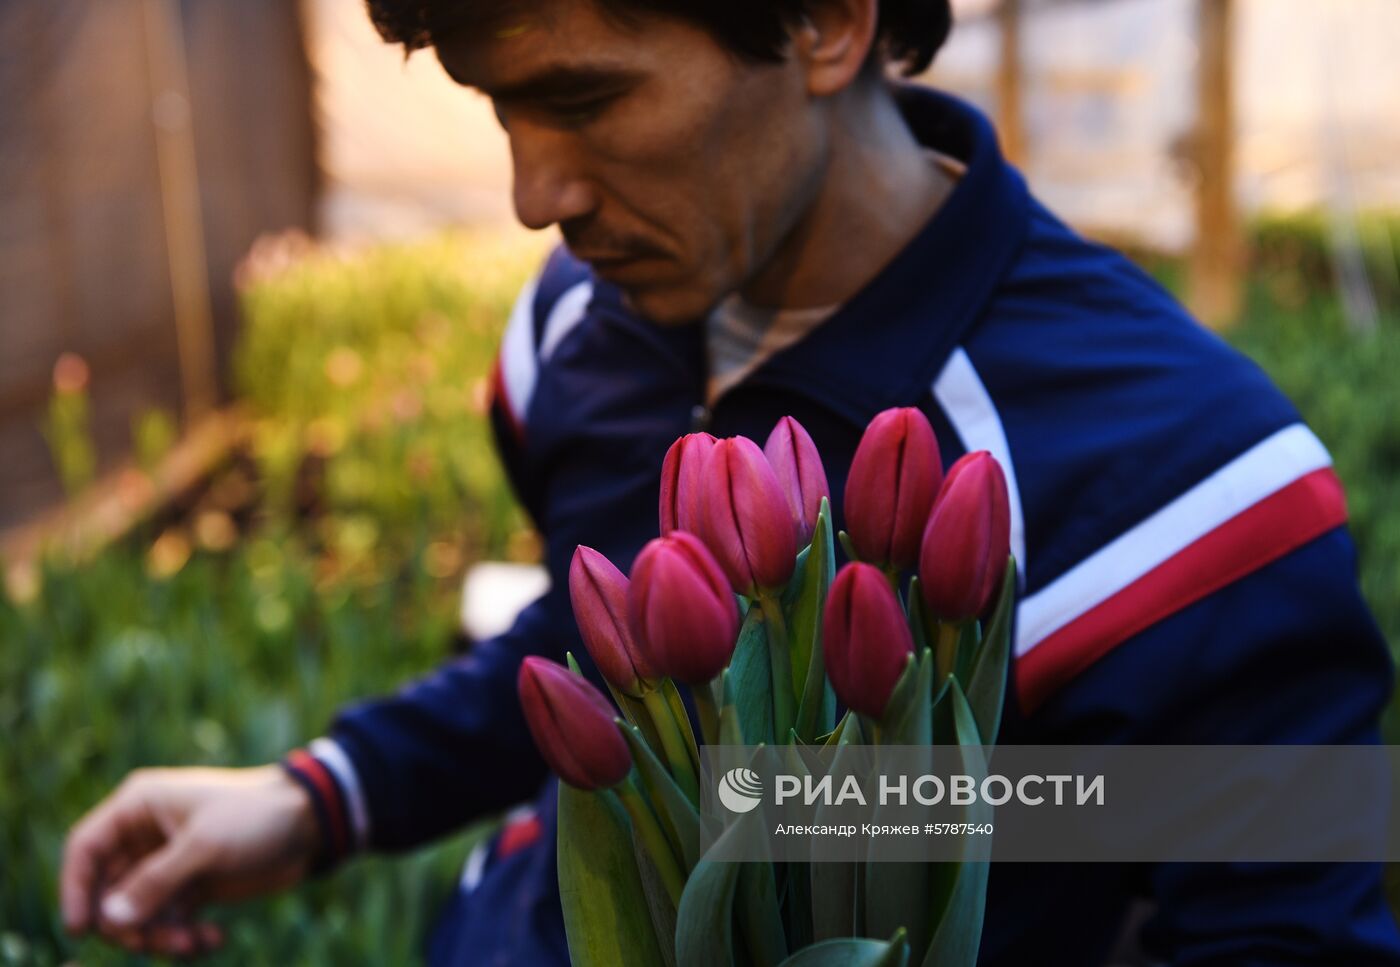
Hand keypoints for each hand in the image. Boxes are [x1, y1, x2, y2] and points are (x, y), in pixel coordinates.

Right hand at [60, 764, 319, 957]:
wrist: (311, 823)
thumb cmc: (256, 816)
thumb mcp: (204, 846)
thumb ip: (155, 883)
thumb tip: (109, 919)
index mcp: (139, 807)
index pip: (85, 848)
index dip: (74, 888)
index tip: (81, 928)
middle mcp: (145, 835)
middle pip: (106, 891)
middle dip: (127, 924)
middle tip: (155, 943)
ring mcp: (167, 864)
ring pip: (136, 915)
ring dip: (158, 938)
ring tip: (194, 944)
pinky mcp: (191, 887)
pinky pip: (167, 924)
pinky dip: (183, 938)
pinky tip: (213, 941)